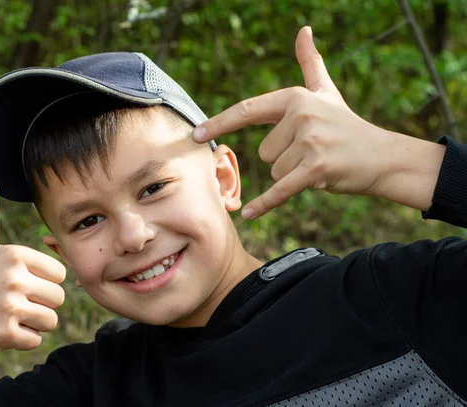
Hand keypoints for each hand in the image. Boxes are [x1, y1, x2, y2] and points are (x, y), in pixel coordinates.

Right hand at [0, 173, 65, 354]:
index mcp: (15, 254)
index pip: (60, 273)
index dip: (45, 281)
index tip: (24, 282)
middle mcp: (14, 278)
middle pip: (59, 298)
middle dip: (42, 303)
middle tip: (18, 301)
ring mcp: (9, 307)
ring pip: (51, 320)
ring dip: (35, 322)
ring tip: (12, 314)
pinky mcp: (5, 334)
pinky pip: (36, 340)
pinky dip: (25, 339)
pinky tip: (4, 329)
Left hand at [193, 26, 399, 218]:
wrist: (383, 157)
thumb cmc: (346, 125)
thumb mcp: (326, 92)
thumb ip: (311, 63)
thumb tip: (304, 30)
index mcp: (296, 98)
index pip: (248, 110)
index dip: (220, 123)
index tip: (195, 134)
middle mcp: (301, 116)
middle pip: (264, 152)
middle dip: (283, 159)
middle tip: (312, 152)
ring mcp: (309, 143)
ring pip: (274, 171)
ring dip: (292, 175)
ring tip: (318, 164)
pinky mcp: (315, 169)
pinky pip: (280, 189)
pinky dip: (265, 204)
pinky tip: (248, 215)